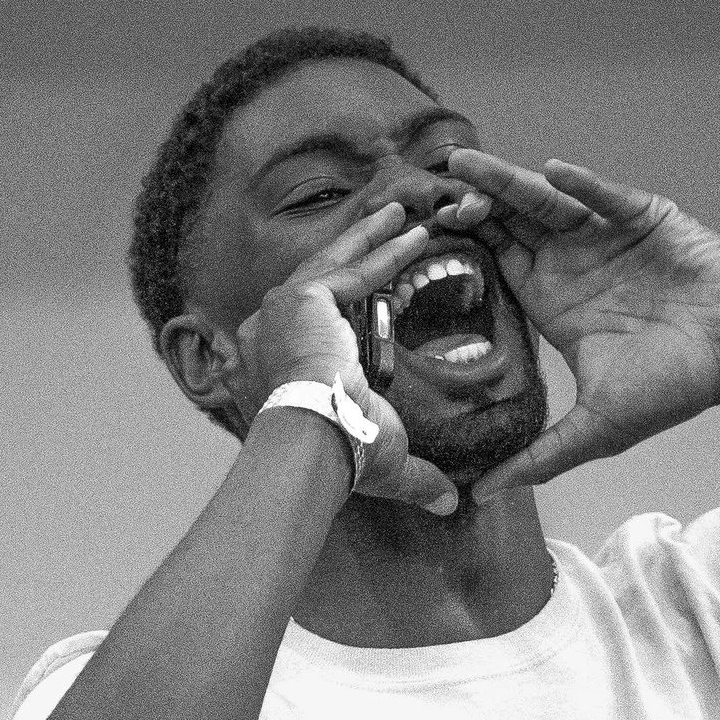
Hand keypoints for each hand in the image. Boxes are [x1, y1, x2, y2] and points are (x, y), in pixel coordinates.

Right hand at [227, 200, 460, 519]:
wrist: (315, 443)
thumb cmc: (339, 455)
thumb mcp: (386, 462)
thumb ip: (419, 477)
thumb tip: (452, 505)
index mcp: (276, 365)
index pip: (316, 322)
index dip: (351, 303)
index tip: (382, 292)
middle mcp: (268, 331)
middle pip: (322, 281)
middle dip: (358, 252)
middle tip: (390, 227)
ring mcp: (279, 312)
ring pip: (334, 265)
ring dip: (371, 238)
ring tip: (403, 214)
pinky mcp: (299, 299)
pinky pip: (349, 269)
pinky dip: (382, 250)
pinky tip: (413, 235)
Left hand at [441, 149, 719, 499]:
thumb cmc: (674, 386)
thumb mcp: (595, 430)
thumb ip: (539, 458)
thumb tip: (479, 496)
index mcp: (553, 301)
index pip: (495, 264)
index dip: (461, 250)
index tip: (425, 242)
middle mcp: (571, 262)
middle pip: (509, 222)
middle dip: (472, 206)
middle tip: (435, 196)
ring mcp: (603, 233)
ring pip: (543, 199)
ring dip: (506, 182)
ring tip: (467, 167)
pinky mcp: (639, 214)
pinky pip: (603, 194)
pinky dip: (580, 184)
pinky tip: (553, 173)